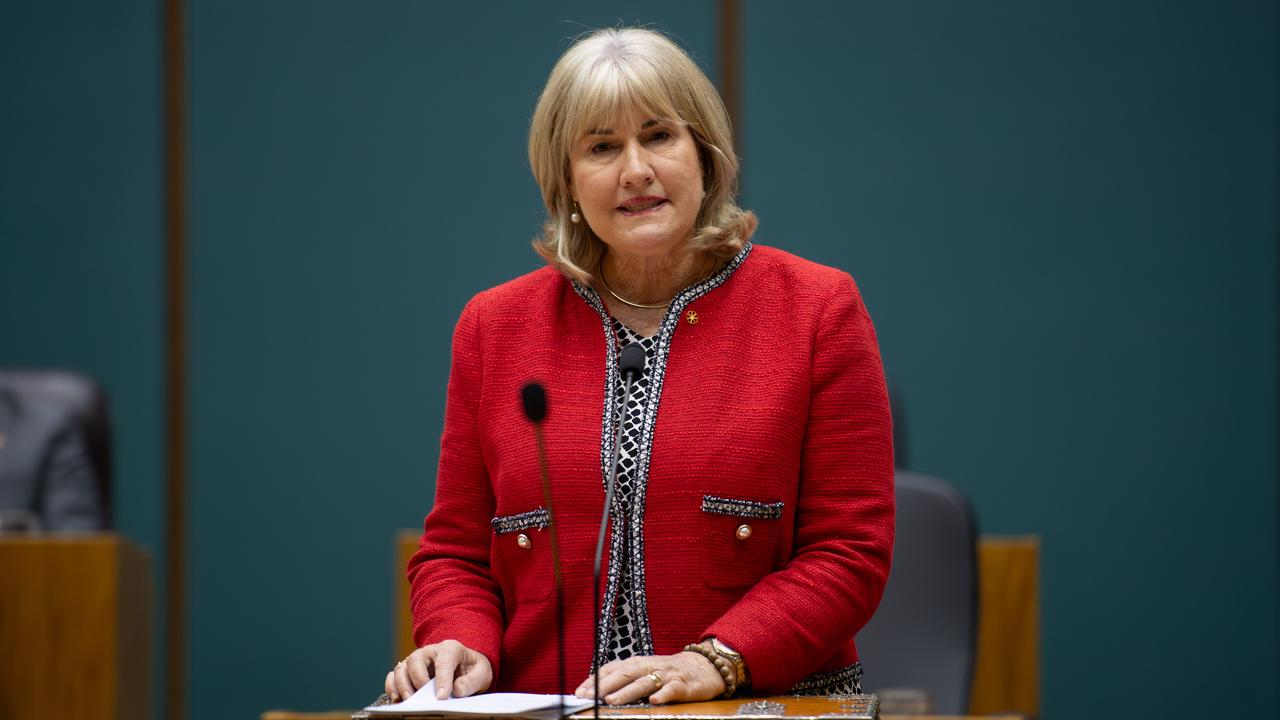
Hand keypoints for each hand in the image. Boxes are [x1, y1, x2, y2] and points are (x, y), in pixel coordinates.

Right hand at [385, 639, 492, 701]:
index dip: (442, 679)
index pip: (443, 661)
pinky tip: (397, 699)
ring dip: (401, 685)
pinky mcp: (408, 672)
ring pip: (401, 668)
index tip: (441, 697)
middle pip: (415, 660)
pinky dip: (392, 687)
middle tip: (420, 699)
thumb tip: (457, 691)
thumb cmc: (473, 669)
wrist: (467, 668)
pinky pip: (393, 676)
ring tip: (407, 701)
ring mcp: (417, 662)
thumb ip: (472, 681)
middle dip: (416, 679)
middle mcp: (430, 652)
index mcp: (451, 649)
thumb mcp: (482, 673)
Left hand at [575, 651, 724, 704]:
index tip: (580, 690)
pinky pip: (673, 689)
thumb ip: (626, 678)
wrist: (705, 667)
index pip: (613, 668)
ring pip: (645, 682)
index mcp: (639, 663)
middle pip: (625, 673)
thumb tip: (599, 690)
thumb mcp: (646, 671)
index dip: (597, 679)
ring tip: (611, 700)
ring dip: (627, 691)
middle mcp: (651, 666)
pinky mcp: (685, 685)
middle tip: (589, 696)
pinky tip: (653, 701)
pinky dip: (663, 694)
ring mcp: (667, 675)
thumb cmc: (669, 672)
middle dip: (605, 684)